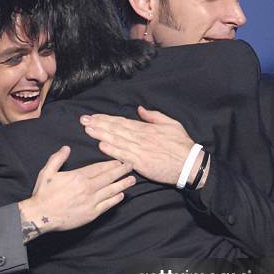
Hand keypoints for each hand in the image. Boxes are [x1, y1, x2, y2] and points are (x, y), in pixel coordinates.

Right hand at [18, 145, 134, 242]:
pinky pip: (107, 205)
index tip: (120, 160)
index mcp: (78, 176)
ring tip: (132, 180)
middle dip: (121, 170)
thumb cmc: (44, 194)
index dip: (111, 163)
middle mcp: (88, 188)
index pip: (99, 167)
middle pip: (109, 177)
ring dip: (123, 184)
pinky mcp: (91, 214)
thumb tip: (67, 148)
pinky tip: (121, 195)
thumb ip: (57, 158)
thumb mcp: (47, 172)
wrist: (41, 216)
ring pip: (111, 190)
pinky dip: (115, 199)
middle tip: (131, 166)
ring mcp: (91, 201)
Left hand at [81, 106, 206, 185]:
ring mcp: (140, 150)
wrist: (190, 165)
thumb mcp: (171, 124)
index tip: (93, 117)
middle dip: (98, 124)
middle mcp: (141, 137)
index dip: (106, 119)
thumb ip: (154, 116)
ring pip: (117, 140)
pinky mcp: (141, 163)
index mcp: (146, 128)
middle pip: (116, 129)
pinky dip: (113, 150)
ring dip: (101, 134)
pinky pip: (124, 155)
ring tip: (88, 129)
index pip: (122, 121)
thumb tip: (140, 109)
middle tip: (83, 120)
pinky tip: (101, 145)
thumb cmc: (182, 145)